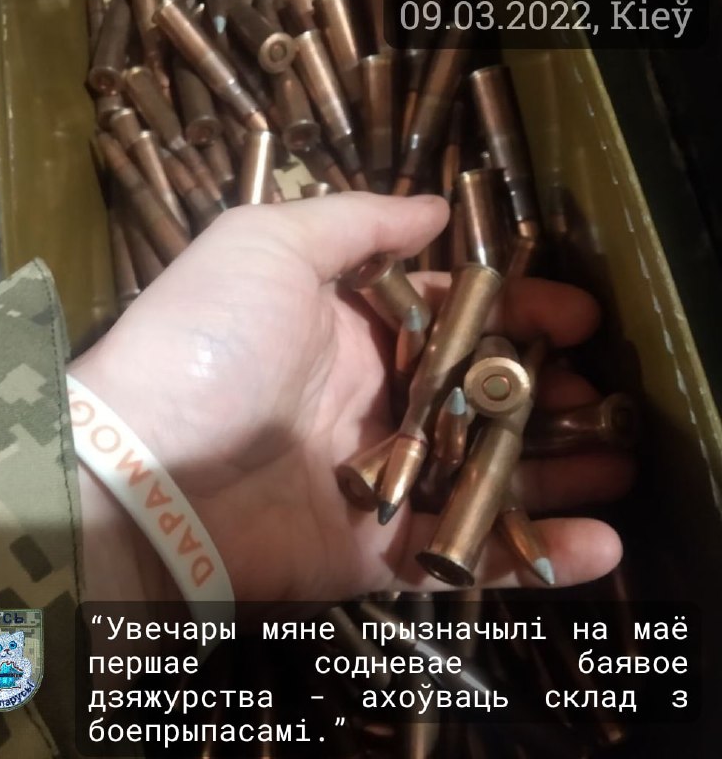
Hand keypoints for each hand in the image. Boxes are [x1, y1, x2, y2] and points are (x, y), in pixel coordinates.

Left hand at [70, 193, 632, 602]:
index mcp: (347, 331)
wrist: (146, 466)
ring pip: (482, 472)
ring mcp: (377, 478)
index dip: (512, 312)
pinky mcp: (379, 549)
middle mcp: (367, 403)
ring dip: (553, 469)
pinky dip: (533, 555)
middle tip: (600, 390)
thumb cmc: (209, 339)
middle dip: (539, 391)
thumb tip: (431, 209)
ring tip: (619, 461)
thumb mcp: (267, 243)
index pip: (448, 317)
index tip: (573, 314)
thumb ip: (354, 223)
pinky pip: (465, 551)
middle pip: (472, 396)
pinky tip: (601, 544)